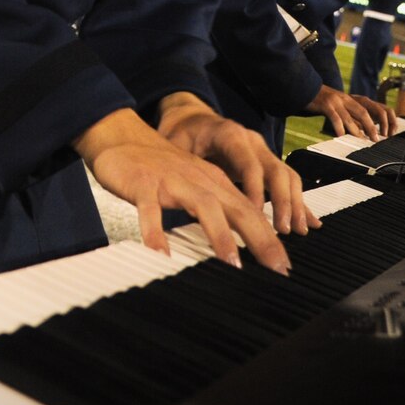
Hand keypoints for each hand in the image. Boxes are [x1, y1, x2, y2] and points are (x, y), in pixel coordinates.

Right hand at [73, 109, 292, 273]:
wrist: (120, 136)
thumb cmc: (158, 167)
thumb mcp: (192, 186)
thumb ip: (214, 211)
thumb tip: (236, 247)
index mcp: (214, 182)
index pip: (250, 211)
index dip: (270, 238)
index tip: (284, 267)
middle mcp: (198, 180)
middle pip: (238, 208)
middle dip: (261, 239)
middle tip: (276, 269)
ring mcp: (171, 180)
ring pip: (203, 206)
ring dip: (220, 234)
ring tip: (232, 264)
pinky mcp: (143, 184)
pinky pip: (150, 210)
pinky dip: (156, 232)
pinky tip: (160, 254)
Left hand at [156, 97, 318, 237]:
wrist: (191, 119)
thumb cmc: (181, 135)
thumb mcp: (175, 147)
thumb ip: (183, 171)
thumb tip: (188, 205)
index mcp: (230, 134)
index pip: (248, 163)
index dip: (255, 190)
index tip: (256, 215)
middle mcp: (252, 141)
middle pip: (276, 170)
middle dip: (283, 201)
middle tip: (283, 229)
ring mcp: (262, 151)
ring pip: (287, 176)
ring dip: (294, 204)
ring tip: (297, 231)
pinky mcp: (266, 164)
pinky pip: (288, 182)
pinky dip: (299, 202)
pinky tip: (310, 223)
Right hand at [307, 85, 393, 141]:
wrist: (306, 87)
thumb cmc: (324, 100)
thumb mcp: (340, 106)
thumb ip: (351, 116)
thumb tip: (363, 130)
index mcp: (352, 99)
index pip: (372, 108)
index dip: (380, 120)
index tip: (385, 133)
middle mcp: (346, 99)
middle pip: (363, 112)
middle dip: (371, 127)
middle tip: (376, 139)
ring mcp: (336, 101)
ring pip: (349, 117)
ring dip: (356, 130)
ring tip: (361, 141)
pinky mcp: (325, 105)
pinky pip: (335, 118)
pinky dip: (339, 128)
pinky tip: (341, 136)